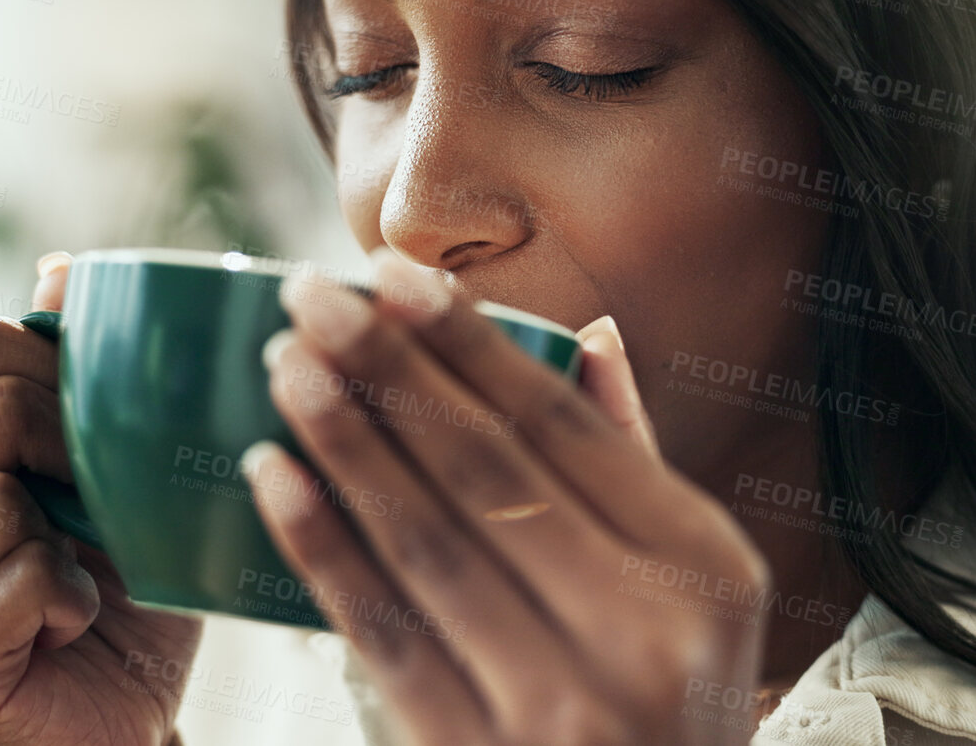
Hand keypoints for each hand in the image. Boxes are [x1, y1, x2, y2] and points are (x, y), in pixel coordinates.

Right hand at [0, 252, 202, 745]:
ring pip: (0, 499)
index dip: (47, 360)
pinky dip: (67, 600)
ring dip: (72, 543)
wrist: (126, 718)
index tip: (93, 420)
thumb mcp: (119, 471)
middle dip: (75, 451)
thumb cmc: (126, 594)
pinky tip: (66, 626)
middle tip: (96, 515)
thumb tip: (61, 266)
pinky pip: (16, 579)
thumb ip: (81, 377)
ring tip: (75, 584)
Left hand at [244, 247, 770, 745]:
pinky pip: (385, 636)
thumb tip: (588, 336)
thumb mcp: (701, 589)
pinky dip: (324, 550)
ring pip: (428, 543)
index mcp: (700, 571)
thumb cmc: (675, 706)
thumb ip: (637, 463)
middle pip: (489, 471)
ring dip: (346, 442)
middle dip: (391, 369)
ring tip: (284, 364)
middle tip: (313, 293)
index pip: (563, 429)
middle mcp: (639, 635)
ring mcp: (557, 705)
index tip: (394, 273)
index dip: (472, 344)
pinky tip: (274, 478)